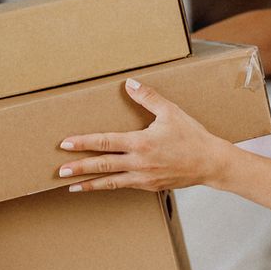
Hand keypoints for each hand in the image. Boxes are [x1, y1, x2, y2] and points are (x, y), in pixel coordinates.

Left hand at [57, 78, 230, 191]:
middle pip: (102, 165)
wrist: (211, 163)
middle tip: (59, 171)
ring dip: (89, 184)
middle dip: (79, 168)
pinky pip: (123, 186)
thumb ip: (148, 97)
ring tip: (71, 186)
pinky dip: (108, 186)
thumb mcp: (171, 112)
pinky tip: (97, 186)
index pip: (105, 142)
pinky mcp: (149, 186)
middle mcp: (139, 162)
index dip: (83, 142)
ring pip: (110, 181)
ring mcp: (143, 177)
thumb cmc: (192, 136)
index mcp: (141, 142)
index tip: (66, 143)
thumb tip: (128, 83)